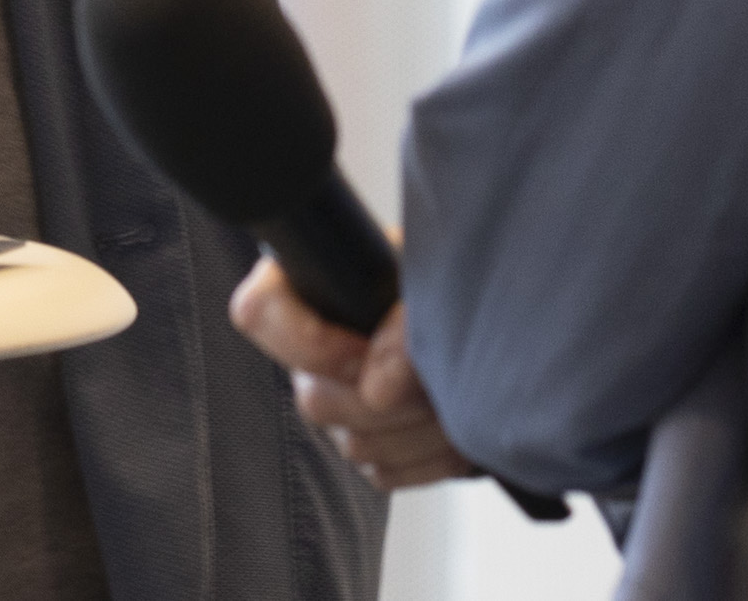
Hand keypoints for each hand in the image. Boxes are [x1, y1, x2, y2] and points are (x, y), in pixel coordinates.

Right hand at [230, 256, 473, 489]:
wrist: (489, 320)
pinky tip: (456, 420)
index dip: (310, 342)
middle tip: (435, 366)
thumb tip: (384, 378)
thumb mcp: (428, 275)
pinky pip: (386, 473)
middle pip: (315, 399)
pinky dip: (435, 453)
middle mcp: (313, 354)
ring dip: (423, 422)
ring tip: (457, 387)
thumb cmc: (448, 285)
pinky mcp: (370, 450)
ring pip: (356, 444)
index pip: (259, 313)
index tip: (366, 347)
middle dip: (391, 392)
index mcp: (310, 286)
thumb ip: (403, 315)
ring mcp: (339, 407)